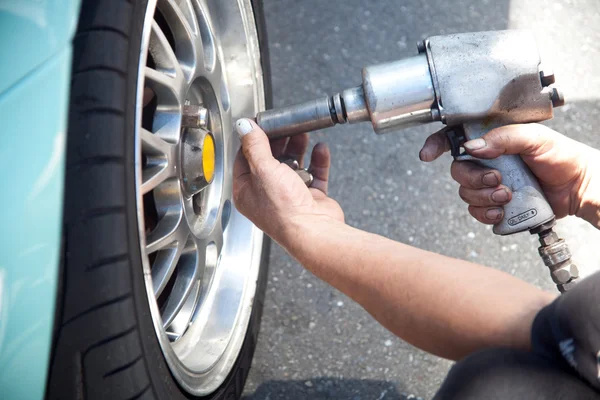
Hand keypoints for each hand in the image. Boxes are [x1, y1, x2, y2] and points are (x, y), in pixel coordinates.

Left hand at [233, 119, 343, 243]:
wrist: (314, 231)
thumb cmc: (284, 210)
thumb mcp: (263, 170)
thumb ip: (255, 146)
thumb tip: (244, 127)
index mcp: (247, 192)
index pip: (244, 159)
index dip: (252, 140)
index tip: (261, 124)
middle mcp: (267, 196)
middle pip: (271, 161)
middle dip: (279, 142)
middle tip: (285, 126)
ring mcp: (290, 197)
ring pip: (293, 165)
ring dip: (298, 148)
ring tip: (302, 133)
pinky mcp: (311, 198)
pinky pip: (314, 174)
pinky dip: (317, 161)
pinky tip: (320, 149)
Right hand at [419, 123, 599, 226]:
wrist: (579, 187)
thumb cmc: (563, 157)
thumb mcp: (535, 138)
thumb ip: (503, 138)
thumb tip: (473, 146)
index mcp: (492, 139)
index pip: (456, 137)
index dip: (437, 144)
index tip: (428, 155)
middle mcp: (487, 160)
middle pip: (458, 170)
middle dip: (474, 179)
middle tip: (497, 180)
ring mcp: (490, 183)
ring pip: (466, 193)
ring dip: (483, 197)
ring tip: (507, 196)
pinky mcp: (496, 204)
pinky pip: (476, 211)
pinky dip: (486, 213)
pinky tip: (501, 211)